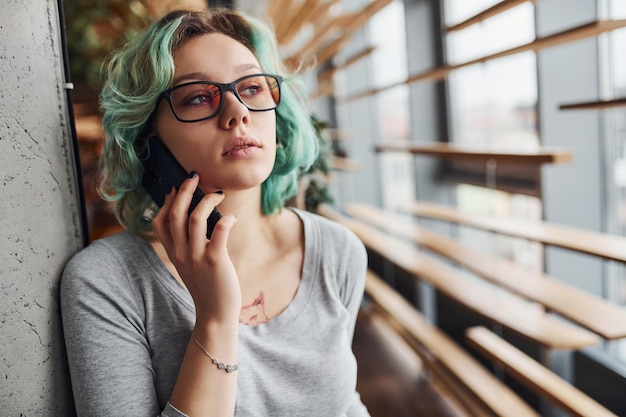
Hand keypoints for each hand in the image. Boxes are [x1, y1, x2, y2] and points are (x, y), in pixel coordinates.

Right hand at [152, 174, 240, 324]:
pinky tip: (231, 218)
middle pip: (175, 213)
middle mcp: (180, 253)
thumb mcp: (189, 264)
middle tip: (195, 177)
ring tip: (218, 194)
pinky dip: (226, 219)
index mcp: (173, 253)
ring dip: (207, 201)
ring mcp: (197, 256)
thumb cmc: (207, 285)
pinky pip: (219, 231)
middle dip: (185, 190)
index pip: (158, 221)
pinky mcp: (215, 260)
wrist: (215, 314)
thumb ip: (187, 244)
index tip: (175, 188)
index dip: (166, 201)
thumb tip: (193, 216)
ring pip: (194, 218)